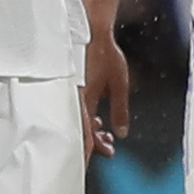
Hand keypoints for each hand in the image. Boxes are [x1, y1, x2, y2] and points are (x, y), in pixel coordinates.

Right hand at [81, 31, 128, 159]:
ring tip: (108, 136)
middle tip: (110, 149)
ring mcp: (72, 97)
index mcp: (84, 102)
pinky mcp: (72, 91)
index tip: (96, 161)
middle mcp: (75, 102)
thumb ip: (120, 109)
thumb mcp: (119, 84)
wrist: (91, 32)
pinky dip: (88, 121)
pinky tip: (98, 121)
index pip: (85, 137)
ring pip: (79, 124)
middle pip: (81, 134)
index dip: (90, 152)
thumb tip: (121, 133)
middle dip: (96, 144)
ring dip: (93, 133)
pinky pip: (78, 113)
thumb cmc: (105, 54)